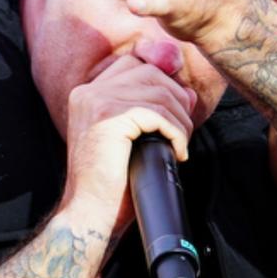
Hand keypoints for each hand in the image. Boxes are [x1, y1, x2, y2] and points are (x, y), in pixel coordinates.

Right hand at [59, 47, 197, 237]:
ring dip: (180, 120)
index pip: (134, 64)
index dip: (163, 81)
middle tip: (183, 130)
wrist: (89, 212)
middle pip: (150, 73)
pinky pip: (157, 113)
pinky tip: (176, 152)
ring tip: (180, 144)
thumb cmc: (111, 183)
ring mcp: (96, 102)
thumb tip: (189, 93)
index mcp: (87, 94)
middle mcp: (88, 92)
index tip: (177, 109)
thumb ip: (151, 110)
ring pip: (158, 93)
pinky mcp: (109, 118)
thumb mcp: (131, 138)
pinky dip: (175, 132)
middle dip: (176, 99)